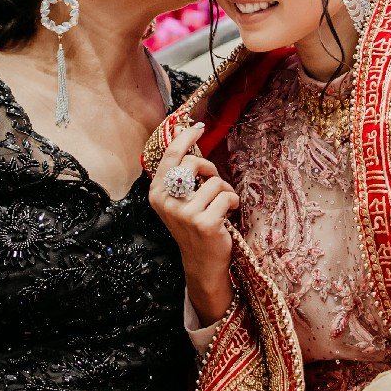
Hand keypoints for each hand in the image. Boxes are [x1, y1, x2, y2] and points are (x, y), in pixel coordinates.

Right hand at [148, 121, 238, 319]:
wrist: (202, 262)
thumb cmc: (194, 224)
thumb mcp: (180, 198)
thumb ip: (180, 171)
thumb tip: (182, 131)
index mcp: (157, 192)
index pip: (171, 155)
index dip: (186, 138)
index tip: (198, 127)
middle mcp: (166, 201)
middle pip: (193, 162)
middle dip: (210, 169)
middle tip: (214, 183)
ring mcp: (184, 213)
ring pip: (214, 181)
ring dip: (225, 190)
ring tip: (222, 205)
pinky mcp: (203, 222)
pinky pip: (227, 196)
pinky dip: (233, 202)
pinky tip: (228, 214)